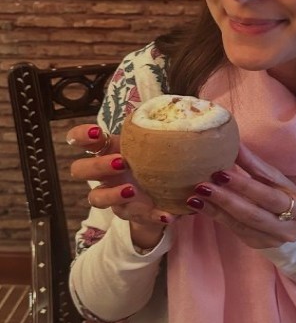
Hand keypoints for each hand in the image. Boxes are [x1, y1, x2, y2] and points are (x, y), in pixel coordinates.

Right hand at [67, 123, 171, 248]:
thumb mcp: (158, 143)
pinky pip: (135, 217)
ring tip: (132, 190)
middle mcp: (104, 174)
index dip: (81, 135)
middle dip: (97, 166)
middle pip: (80, 170)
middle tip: (121, 162)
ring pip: (96, 198)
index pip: (81, 140)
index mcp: (108, 150)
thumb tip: (189, 105)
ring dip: (112, 194)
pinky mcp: (130, 214)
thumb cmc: (157, 159)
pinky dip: (152, 215)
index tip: (96, 133)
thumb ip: (162, 129)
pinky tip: (167, 214)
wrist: (167, 194)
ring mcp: (113, 195)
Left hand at [186, 145, 295, 249]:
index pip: (270, 194)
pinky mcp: (257, 243)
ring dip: (217, 208)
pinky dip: (215, 216)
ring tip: (195, 196)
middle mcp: (290, 226)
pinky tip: (200, 206)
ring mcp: (273, 238)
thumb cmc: (284, 197)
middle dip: (227, 198)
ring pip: (241, 223)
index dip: (245, 184)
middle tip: (203, 185)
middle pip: (255, 212)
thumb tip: (234, 145)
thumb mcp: (277, 182)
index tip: (221, 172)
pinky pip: (234, 229)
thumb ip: (256, 166)